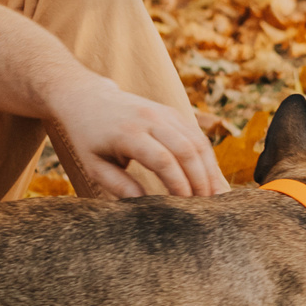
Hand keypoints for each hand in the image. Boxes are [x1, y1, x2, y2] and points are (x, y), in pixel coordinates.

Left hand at [46, 78, 225, 197]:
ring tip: (216, 197)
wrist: (89, 98)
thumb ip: (117, 184)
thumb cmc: (89, 137)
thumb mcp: (93, 164)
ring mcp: (164, 113)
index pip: (162, 160)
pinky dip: (207, 158)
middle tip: (206, 207)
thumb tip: (143, 204)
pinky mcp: (173, 113)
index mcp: (128, 133)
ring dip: (210, 170)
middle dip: (200, 180)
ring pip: (197, 142)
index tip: (184, 206)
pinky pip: (197, 136)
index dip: (178, 184)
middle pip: (186, 150)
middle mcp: (150, 118)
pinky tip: (212, 179)